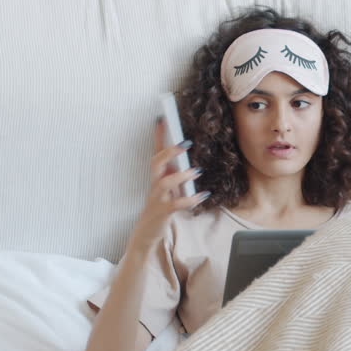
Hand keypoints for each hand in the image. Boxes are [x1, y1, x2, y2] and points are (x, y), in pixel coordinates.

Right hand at [126, 118, 209, 255]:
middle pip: (156, 162)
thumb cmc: (161, 205)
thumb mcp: (168, 187)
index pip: (156, 151)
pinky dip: (190, 200)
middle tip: (186, 143)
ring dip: (180, 176)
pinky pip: (176, 205)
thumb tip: (191, 159)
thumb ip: (175, 173)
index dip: (159, 135)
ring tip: (196, 171)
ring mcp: (157, 198)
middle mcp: (155, 183)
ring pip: (164, 183)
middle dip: (169, 151)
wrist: (147, 231)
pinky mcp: (162, 212)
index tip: (162, 118)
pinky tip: (203, 195)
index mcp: (157, 175)